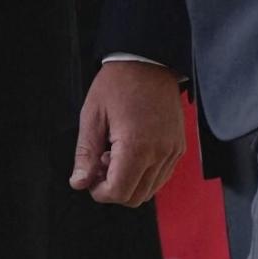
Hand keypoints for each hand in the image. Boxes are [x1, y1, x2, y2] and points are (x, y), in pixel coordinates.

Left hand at [70, 61, 184, 205]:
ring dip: (129, 182)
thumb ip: (85, 154)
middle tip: (100, 165)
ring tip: (115, 155)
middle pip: (135, 197)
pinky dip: (144, 174)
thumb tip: (80, 182)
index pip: (119, 192)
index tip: (90, 178)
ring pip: (149, 190)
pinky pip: (161, 176)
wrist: (149, 61)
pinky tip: (131, 152)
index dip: (100, 192)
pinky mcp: (178, 147)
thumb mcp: (93, 116)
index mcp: (136, 146)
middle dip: (113, 189)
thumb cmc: (119, 83)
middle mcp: (160, 153)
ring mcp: (172, 151)